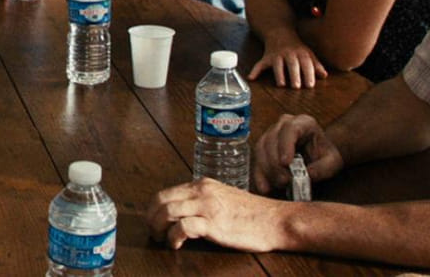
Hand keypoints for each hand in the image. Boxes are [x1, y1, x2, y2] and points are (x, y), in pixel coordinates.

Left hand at [147, 178, 288, 252]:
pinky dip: (174, 237)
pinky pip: (183, 227)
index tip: (154, 223)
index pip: (165, 193)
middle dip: (151, 218)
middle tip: (154, 233)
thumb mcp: (223, 198)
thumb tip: (182, 214)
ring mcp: (207, 206)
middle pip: (161, 200)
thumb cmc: (253, 214)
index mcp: (202, 185)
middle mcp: (202, 191)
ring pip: (167, 211)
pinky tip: (177, 245)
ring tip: (162, 240)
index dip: (154, 210)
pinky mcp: (214, 223)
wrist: (277, 221)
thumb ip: (203, 201)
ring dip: (159, 228)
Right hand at [248, 40, 327, 87]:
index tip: (310, 85)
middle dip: (294, 75)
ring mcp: (276, 55)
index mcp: (301, 52)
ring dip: (279, 74)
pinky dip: (255, 71)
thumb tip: (324, 76)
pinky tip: (251, 78)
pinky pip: (260, 64)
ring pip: (277, 65)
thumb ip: (315, 65)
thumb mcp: (307, 53)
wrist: (279, 32)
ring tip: (281, 85)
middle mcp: (289, 53)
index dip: (309, 73)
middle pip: (292, 64)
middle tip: (297, 87)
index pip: (306, 63)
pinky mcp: (266, 57)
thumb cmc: (296, 47)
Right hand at [253, 113, 343, 194]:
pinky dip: (259, 174)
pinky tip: (264, 187)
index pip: (290, 129)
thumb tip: (310, 174)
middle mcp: (283, 125)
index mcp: (303, 123)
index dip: (285, 145)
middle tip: (284, 180)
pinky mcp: (262, 147)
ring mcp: (270, 134)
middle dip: (275, 163)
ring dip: (267, 169)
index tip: (285, 162)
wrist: (317, 154)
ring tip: (279, 184)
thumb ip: (324, 167)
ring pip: (261, 149)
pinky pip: (256, 160)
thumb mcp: (332, 161)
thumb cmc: (324, 155)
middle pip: (272, 140)